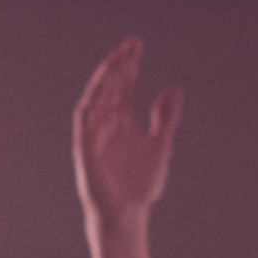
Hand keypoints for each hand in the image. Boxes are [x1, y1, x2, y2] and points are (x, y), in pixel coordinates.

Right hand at [72, 36, 182, 236]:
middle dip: (118, 64)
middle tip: (130, 44)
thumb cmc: (140, 184)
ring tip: (117, 61)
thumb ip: (165, 117)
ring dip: (105, 79)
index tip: (137, 44)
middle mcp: (106, 122)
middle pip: (110, 86)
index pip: (124, 84)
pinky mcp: (85, 149)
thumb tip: (173, 87)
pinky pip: (84, 122)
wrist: (128, 213)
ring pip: (95, 98)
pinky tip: (103, 89)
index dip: (129, 64)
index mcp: (122, 120)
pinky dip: (92, 105)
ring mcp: (94, 134)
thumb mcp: (161, 144)